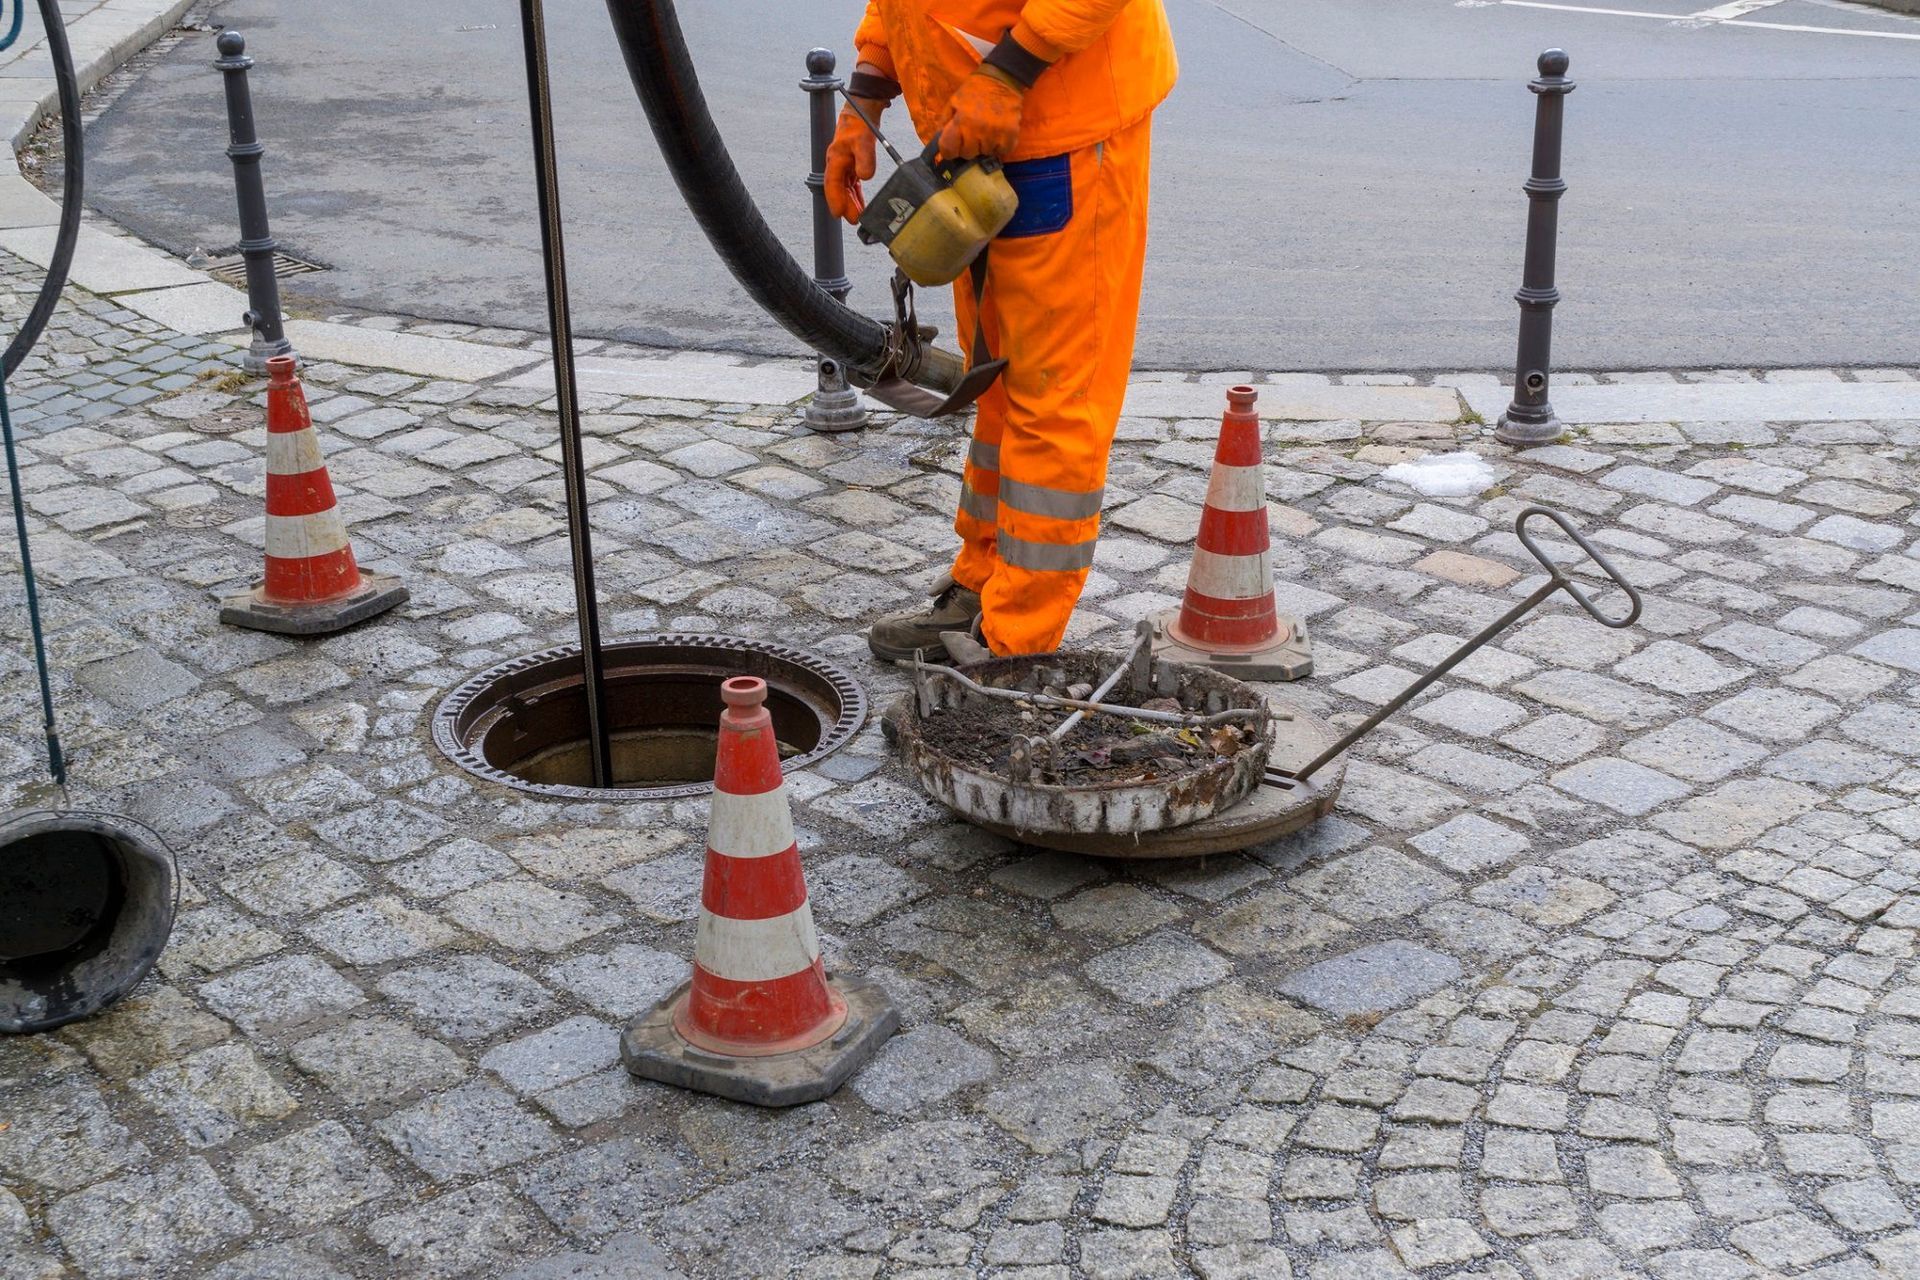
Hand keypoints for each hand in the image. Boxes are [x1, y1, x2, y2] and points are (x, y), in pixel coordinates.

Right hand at [824, 99, 883, 223]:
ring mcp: (843, 166)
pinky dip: (855, 195)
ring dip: (850, 202)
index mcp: (835, 159)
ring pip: (845, 189)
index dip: (835, 199)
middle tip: (854, 221)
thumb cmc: (859, 126)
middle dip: (845, 205)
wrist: (861, 113)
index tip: (839, 214)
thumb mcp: (864, 141)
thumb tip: (865, 177)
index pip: (832, 184)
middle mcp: (837, 164)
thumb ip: (865, 159)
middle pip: (838, 189)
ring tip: (859, 217)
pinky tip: (860, 205)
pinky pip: (851, 184)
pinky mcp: (851, 165)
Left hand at [937, 65, 1024, 161]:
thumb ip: (944, 122)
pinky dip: (999, 146)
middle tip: (973, 132)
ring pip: (984, 153)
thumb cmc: (975, 91)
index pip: (948, 150)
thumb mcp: (954, 102)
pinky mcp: (1010, 136)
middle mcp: (977, 130)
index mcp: (960, 121)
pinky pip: (1001, 152)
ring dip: (984, 145)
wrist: (1002, 79)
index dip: (949, 150)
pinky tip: (998, 133)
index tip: (953, 145)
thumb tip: (939, 142)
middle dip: (968, 146)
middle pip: (967, 154)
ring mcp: (995, 134)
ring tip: (987, 129)